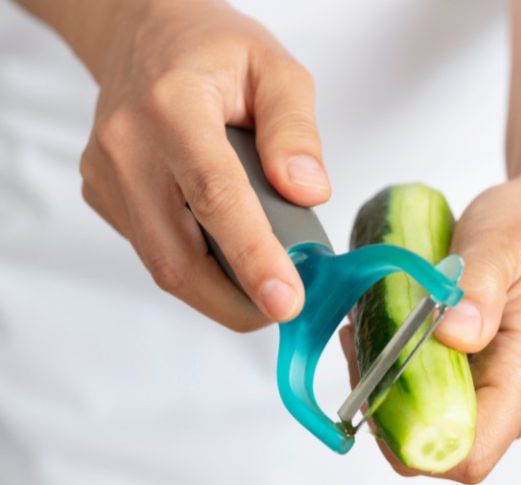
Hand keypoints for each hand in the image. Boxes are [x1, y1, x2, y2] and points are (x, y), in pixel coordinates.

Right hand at [75, 0, 329, 329]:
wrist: (144, 37)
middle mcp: (126, 146)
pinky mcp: (102, 196)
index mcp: (172, 106)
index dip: (253, 256)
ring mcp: (105, 175)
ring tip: (263, 283)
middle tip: (282, 308)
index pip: (215, 195)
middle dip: (234, 301)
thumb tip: (307, 194)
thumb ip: (296, 131)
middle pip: (177, 255)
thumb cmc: (213, 50)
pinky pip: (153, 250)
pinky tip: (226, 252)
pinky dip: (196, 266)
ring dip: (218, 291)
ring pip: (162, 264)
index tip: (287, 300)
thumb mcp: (276, 69)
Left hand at [341, 160, 520, 482]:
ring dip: (390, 385)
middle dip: (388, 404)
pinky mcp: (487, 377)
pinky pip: (437, 393)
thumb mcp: (501, 241)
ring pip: (432, 419)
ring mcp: (503, 390)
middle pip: (439, 441)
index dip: (413, 439)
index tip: (375, 388)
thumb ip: (478, 288)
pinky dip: (403, 370)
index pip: (470, 452)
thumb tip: (455, 335)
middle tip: (363, 344)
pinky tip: (389, 329)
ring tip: (370, 329)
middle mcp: (519, 397)